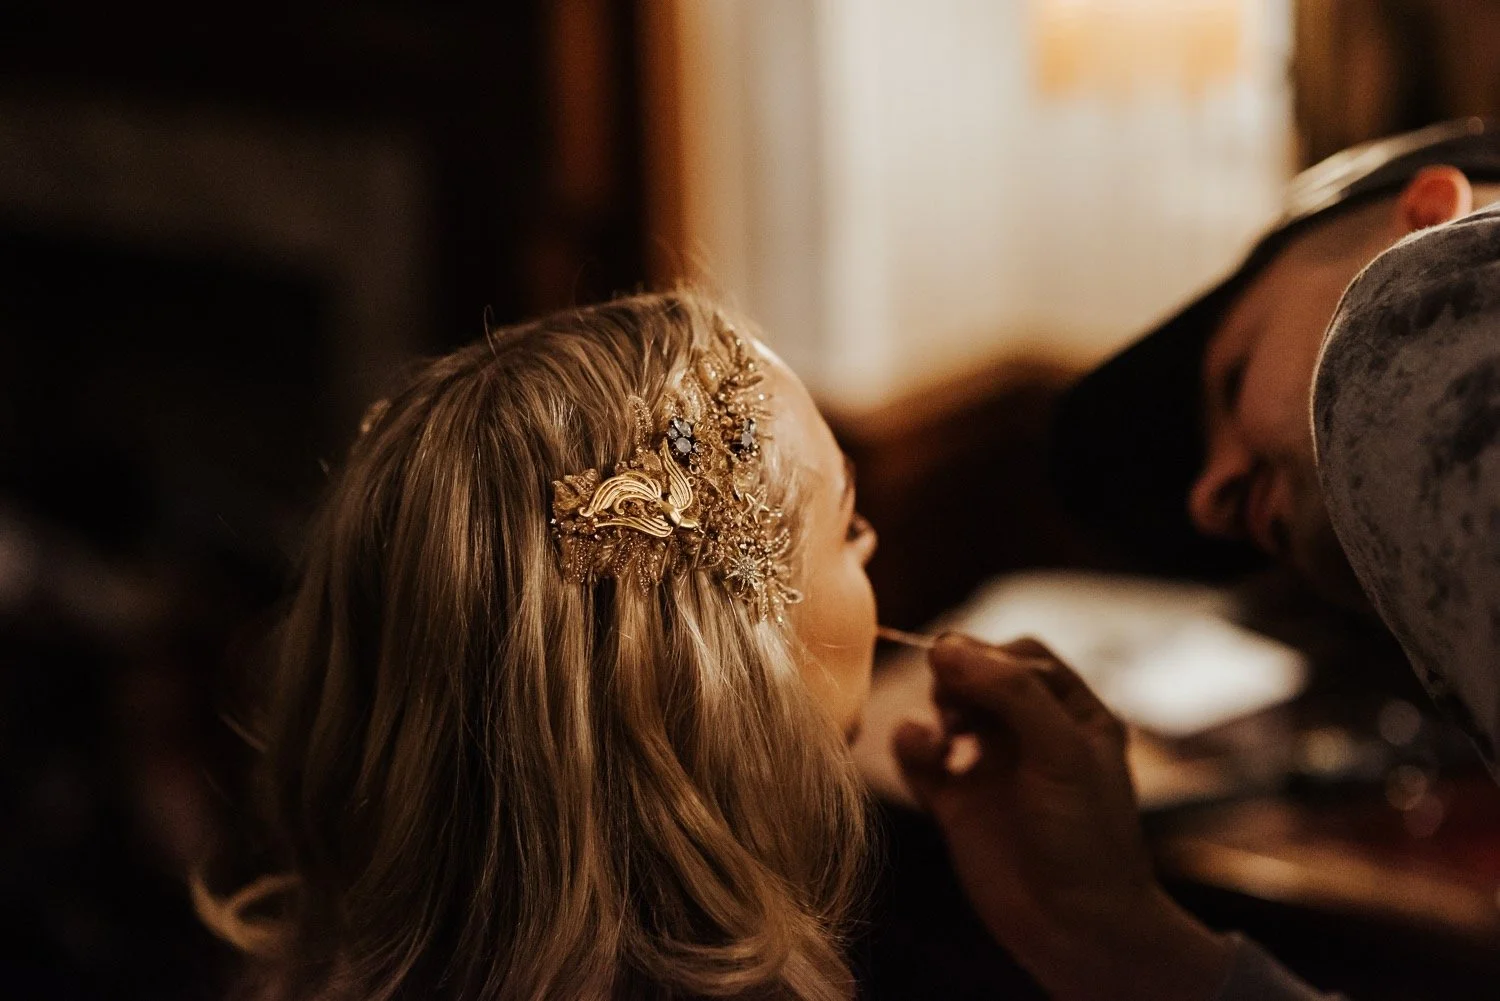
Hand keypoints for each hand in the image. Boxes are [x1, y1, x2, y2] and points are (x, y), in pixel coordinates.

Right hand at [893, 634, 1232, 1000]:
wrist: (1077, 929)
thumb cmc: (1087, 839)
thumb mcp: (1062, 751)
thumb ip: (1009, 693)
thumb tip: (944, 647)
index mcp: (1072, 715)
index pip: (1023, 657)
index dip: (991, 655)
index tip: (966, 670)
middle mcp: (1030, 736)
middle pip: (978, 676)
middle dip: (958, 678)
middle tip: (954, 704)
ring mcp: (991, 768)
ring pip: (947, 711)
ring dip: (935, 709)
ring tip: (945, 737)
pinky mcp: (956, 803)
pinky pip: (920, 758)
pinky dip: (911, 745)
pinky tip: (923, 753)